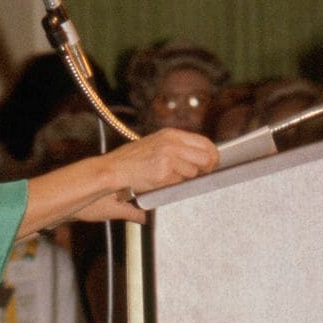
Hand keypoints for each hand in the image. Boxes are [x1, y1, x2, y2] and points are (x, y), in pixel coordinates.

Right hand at [103, 128, 218, 198]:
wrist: (110, 171)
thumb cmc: (129, 161)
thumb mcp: (155, 145)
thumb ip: (177, 149)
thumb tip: (199, 158)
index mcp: (170, 134)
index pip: (205, 142)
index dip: (212, 156)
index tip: (211, 165)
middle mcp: (171, 143)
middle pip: (206, 157)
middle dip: (206, 169)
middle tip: (199, 177)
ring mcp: (168, 157)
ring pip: (193, 173)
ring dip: (184, 180)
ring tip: (167, 179)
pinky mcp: (163, 173)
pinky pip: (179, 184)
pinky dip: (171, 188)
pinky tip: (158, 184)